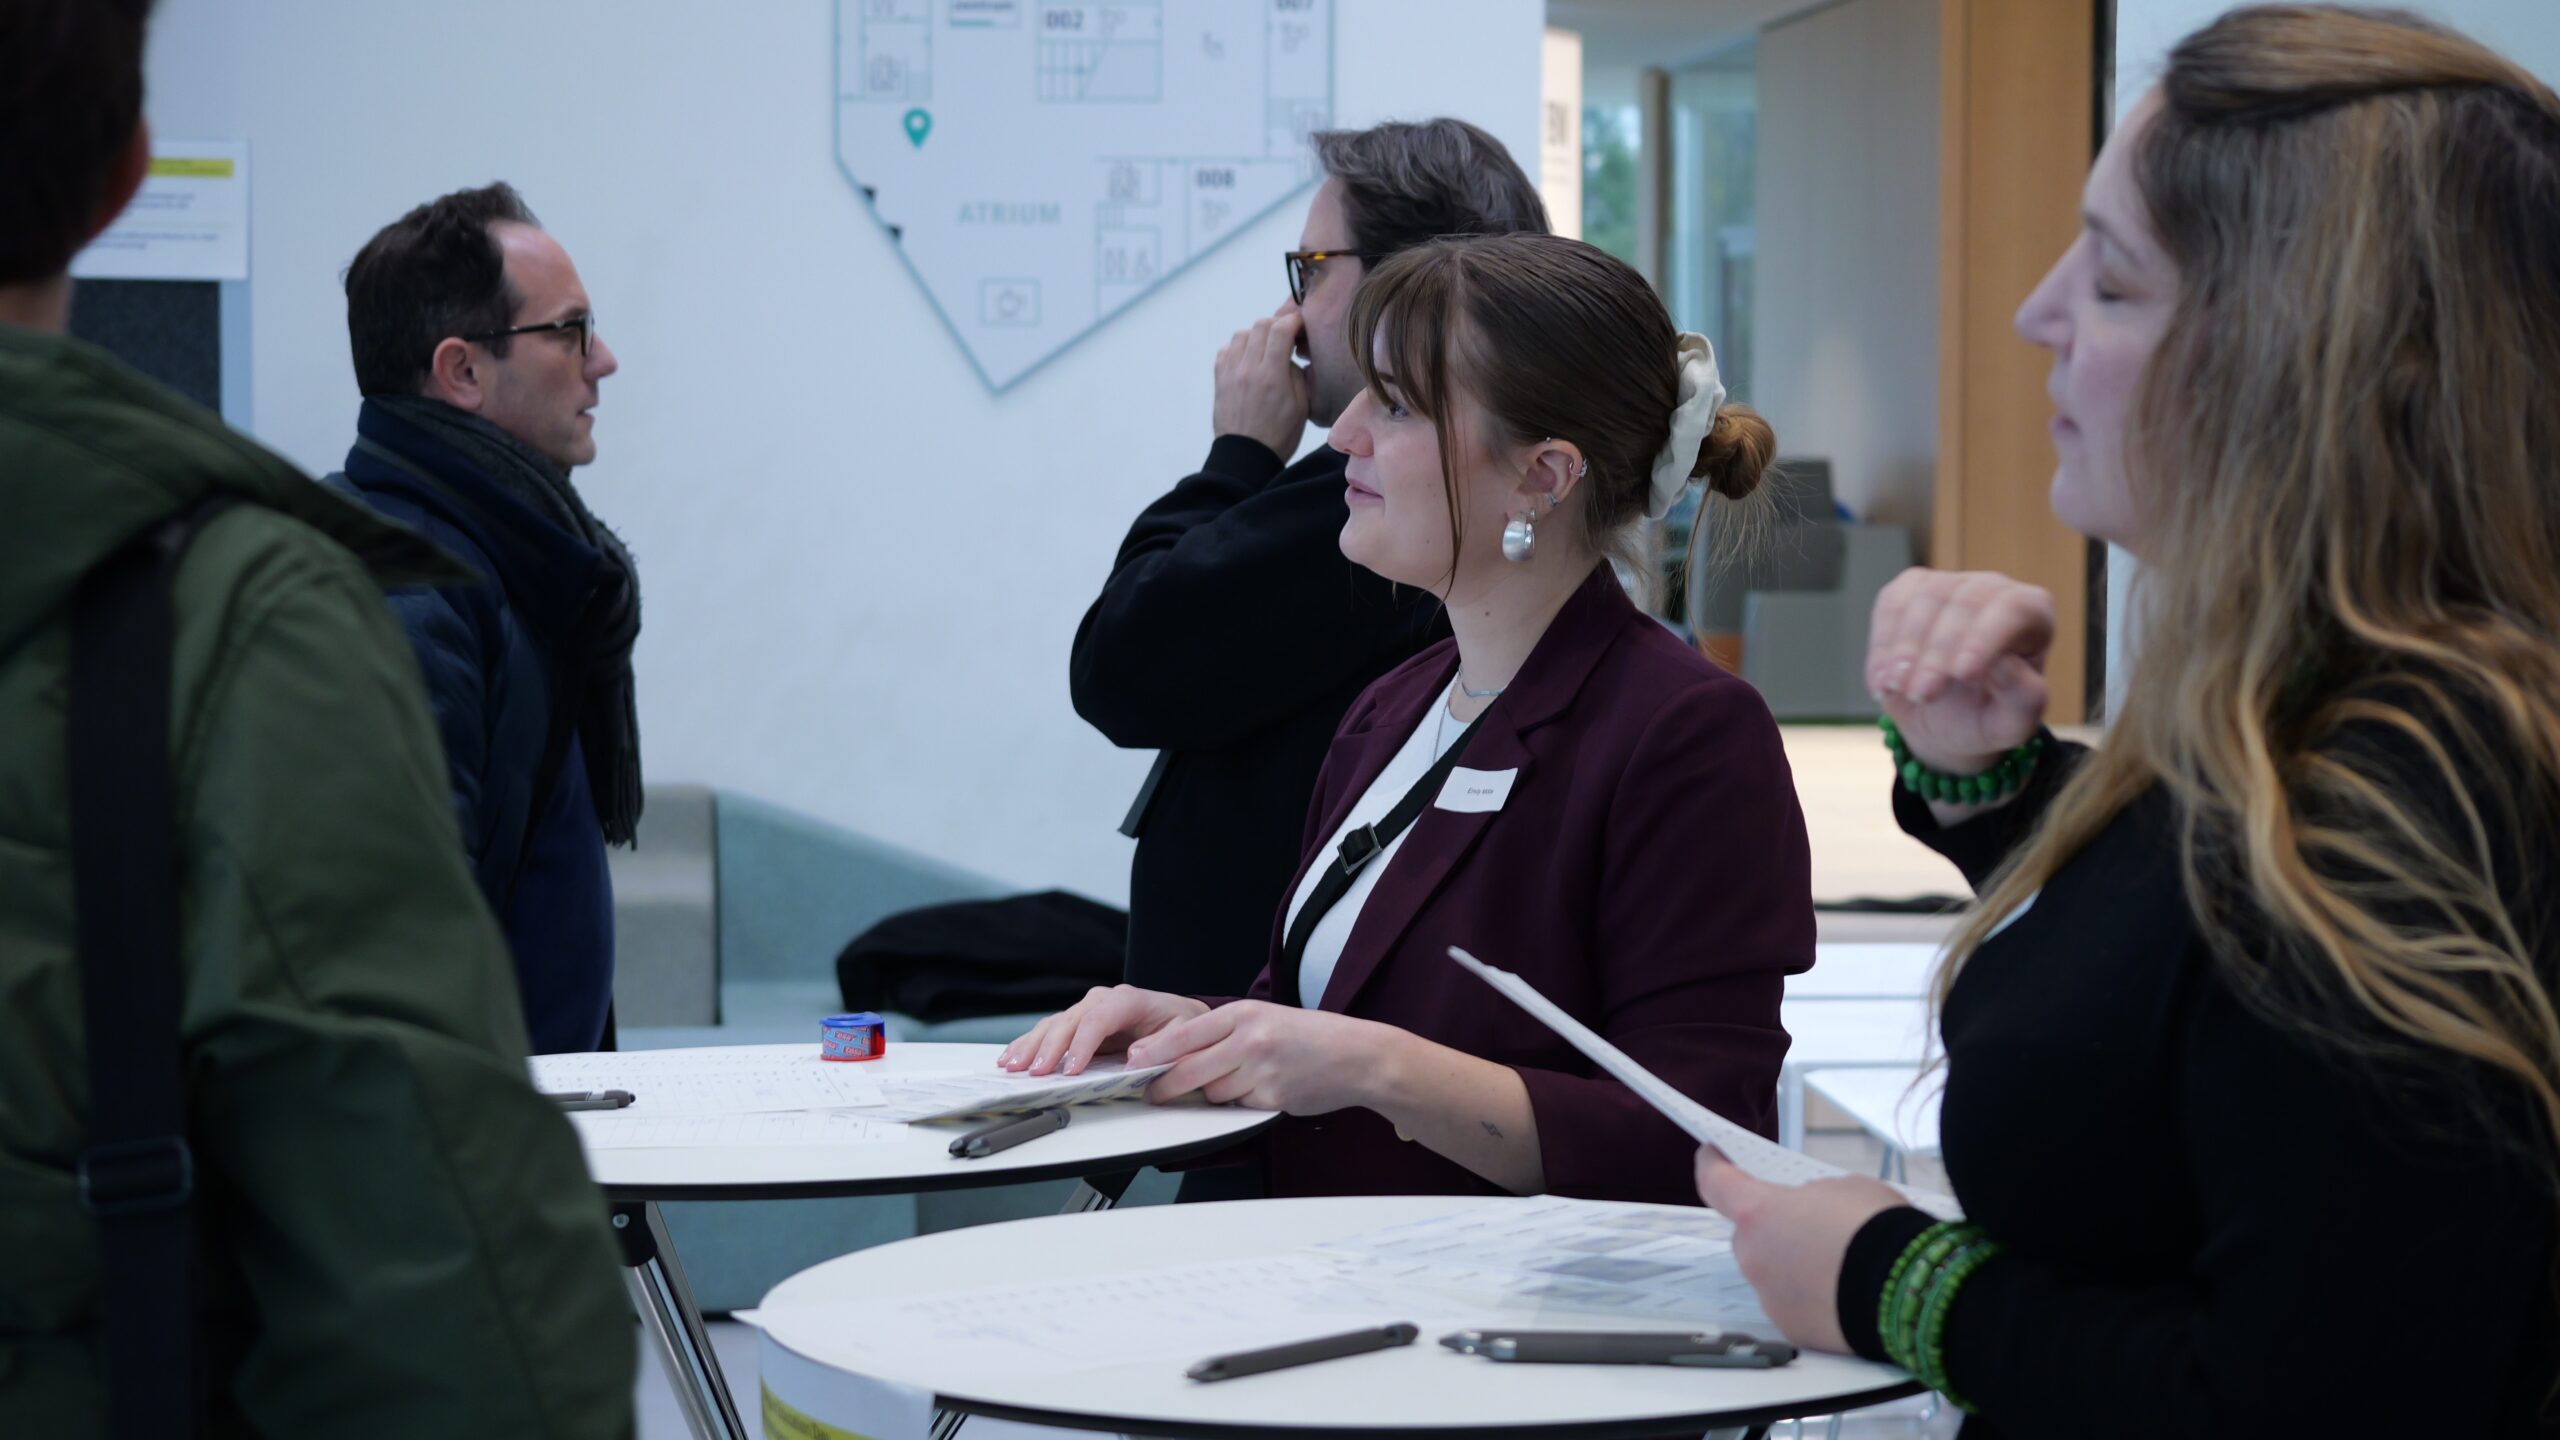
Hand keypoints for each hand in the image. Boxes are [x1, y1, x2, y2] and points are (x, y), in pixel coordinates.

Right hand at [1000, 985, 1208, 1075]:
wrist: (1178, 1016)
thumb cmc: (1181, 1025)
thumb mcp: (1183, 1034)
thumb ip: (1163, 1045)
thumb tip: (1135, 1056)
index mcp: (1128, 1000)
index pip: (1099, 1019)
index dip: (1082, 1044)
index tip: (1071, 1070)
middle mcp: (1102, 1000)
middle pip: (1069, 1021)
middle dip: (1049, 1048)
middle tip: (1035, 1073)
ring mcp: (1087, 1010)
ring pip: (1053, 1024)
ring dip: (1031, 1045)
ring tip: (1012, 1066)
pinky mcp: (1077, 1023)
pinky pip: (1049, 1031)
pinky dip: (1029, 1044)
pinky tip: (1012, 1056)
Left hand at [1126, 1001, 1397, 1113]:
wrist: (1356, 1056)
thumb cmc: (1309, 1038)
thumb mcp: (1264, 1020)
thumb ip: (1224, 1035)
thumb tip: (1179, 1057)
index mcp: (1243, 1014)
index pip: (1185, 1035)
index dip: (1155, 1052)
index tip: (1133, 1062)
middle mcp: (1249, 1040)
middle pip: (1189, 1070)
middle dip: (1165, 1086)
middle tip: (1151, 1093)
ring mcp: (1260, 1071)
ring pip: (1212, 1092)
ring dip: (1215, 1094)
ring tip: (1241, 1079)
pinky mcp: (1271, 1098)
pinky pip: (1239, 1107)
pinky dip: (1241, 1103)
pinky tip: (1263, 1089)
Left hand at [1212, 306, 1309, 458]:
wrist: (1246, 456)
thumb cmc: (1279, 435)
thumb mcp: (1302, 406)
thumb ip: (1296, 374)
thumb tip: (1288, 354)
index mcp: (1272, 376)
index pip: (1281, 329)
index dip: (1294, 321)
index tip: (1300, 326)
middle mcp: (1248, 369)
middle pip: (1260, 325)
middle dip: (1277, 324)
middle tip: (1286, 336)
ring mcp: (1230, 373)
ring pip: (1242, 334)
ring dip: (1257, 335)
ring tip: (1266, 349)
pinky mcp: (1219, 379)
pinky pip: (1226, 349)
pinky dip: (1239, 348)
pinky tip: (1248, 360)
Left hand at [1695, 1149, 1905, 1355]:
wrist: (1905, 1289)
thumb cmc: (1875, 1227)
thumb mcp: (1844, 1188)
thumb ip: (1812, 1197)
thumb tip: (1808, 1211)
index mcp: (1758, 1212)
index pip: (1717, 1183)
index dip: (1712, 1166)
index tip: (1711, 1156)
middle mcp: (1753, 1256)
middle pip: (1750, 1235)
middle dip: (1773, 1228)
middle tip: (1811, 1226)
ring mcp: (1769, 1297)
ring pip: (1771, 1272)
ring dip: (1792, 1265)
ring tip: (1837, 1263)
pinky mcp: (1791, 1328)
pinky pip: (1793, 1305)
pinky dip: (1810, 1298)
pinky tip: (1842, 1292)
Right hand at [1865, 568, 2052, 772]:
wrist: (1944, 719)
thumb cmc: (1986, 717)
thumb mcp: (2013, 724)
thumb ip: (2024, 699)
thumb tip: (2004, 664)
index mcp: (2033, 614)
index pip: (2013, 610)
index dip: (1985, 638)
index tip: (1962, 674)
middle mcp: (1993, 589)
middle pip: (1964, 603)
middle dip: (1938, 651)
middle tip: (1921, 694)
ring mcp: (1950, 584)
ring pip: (1924, 600)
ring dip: (1905, 648)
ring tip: (1896, 689)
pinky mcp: (1910, 589)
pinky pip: (1892, 604)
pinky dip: (1882, 644)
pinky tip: (1881, 680)